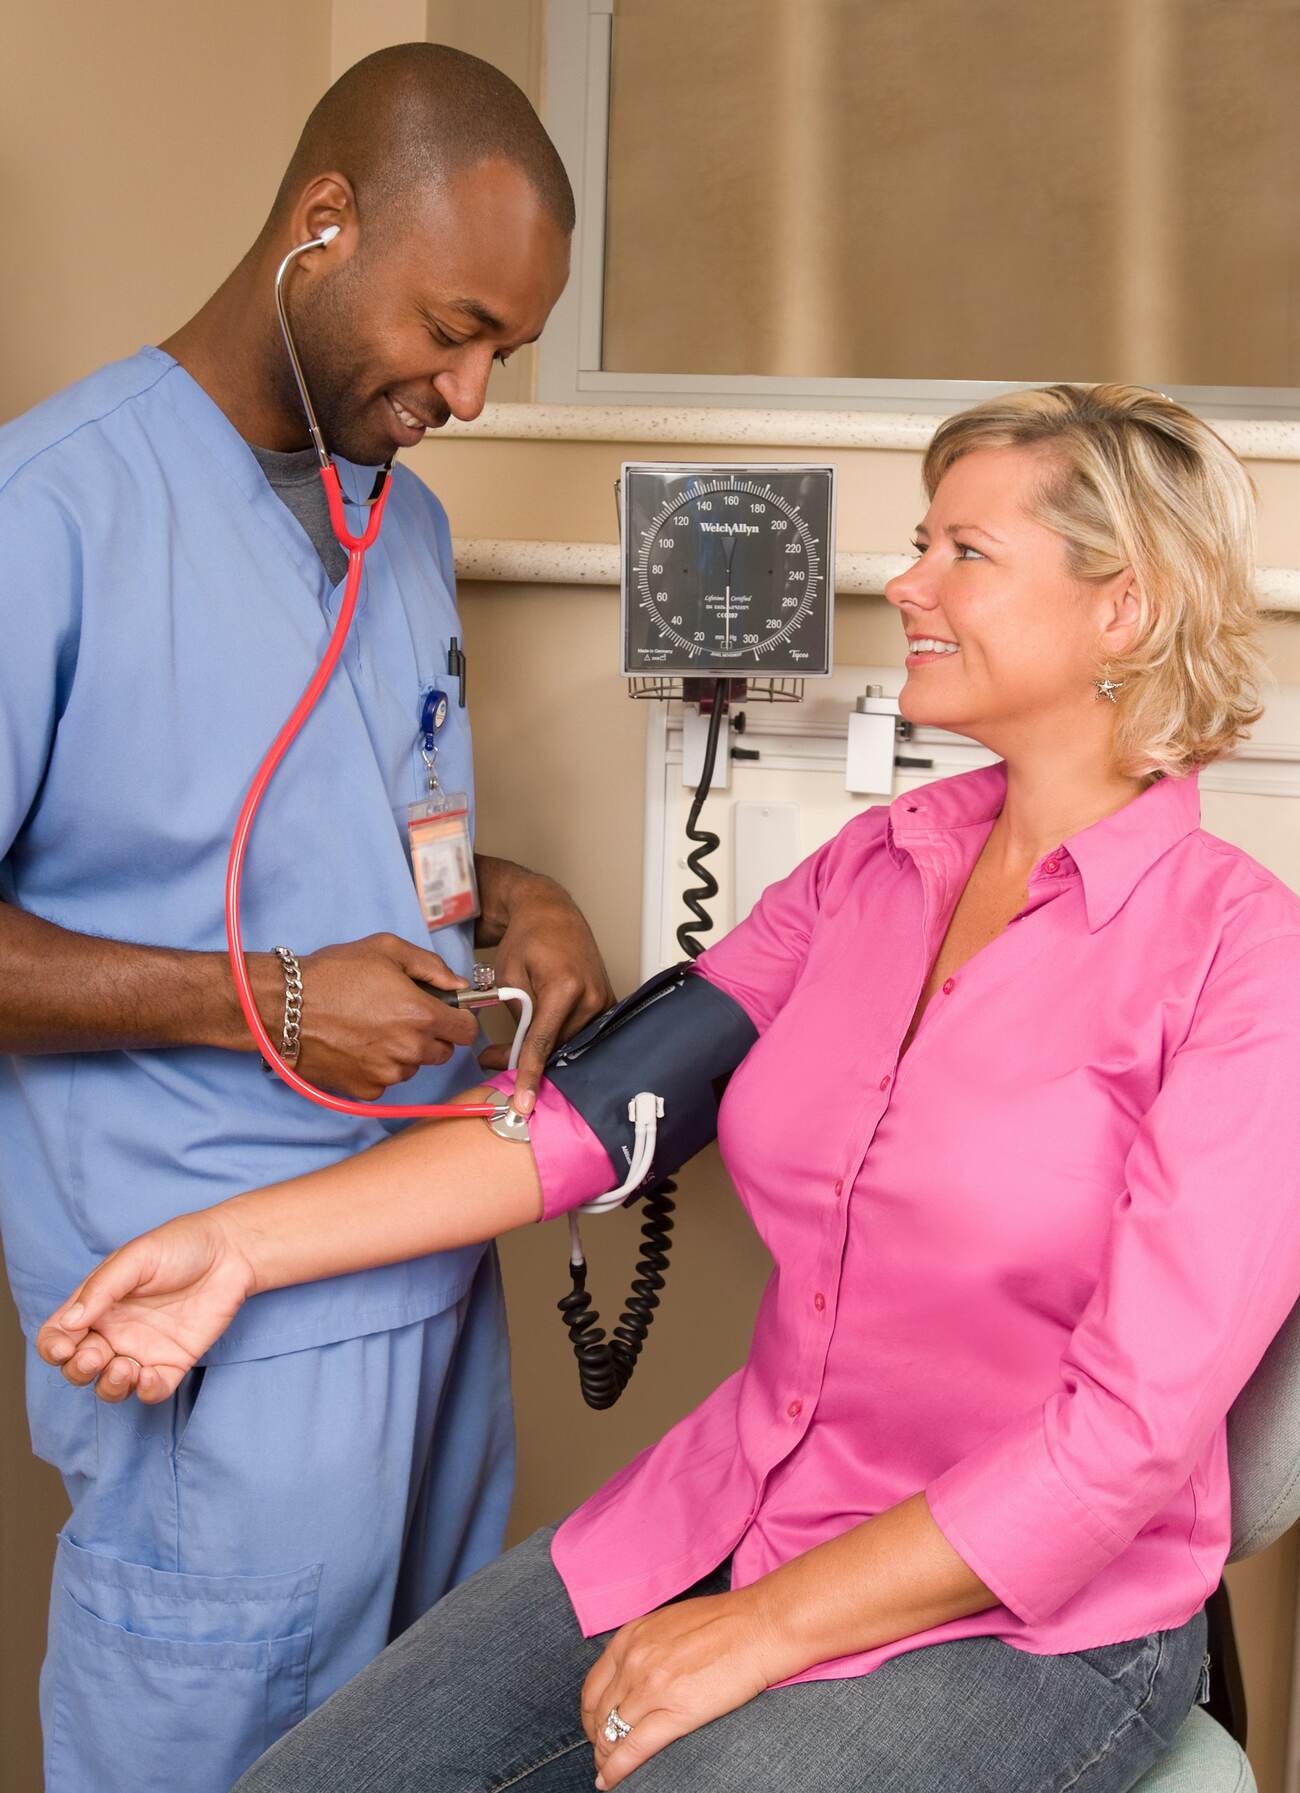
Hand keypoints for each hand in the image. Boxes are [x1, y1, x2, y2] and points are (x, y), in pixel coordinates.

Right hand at [35, 1209, 257, 1403]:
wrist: (231, 1252)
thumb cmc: (180, 1246)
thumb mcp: (136, 1258)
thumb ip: (101, 1289)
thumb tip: (69, 1323)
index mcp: (96, 1305)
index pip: (58, 1336)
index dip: (53, 1348)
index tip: (66, 1346)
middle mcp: (114, 1332)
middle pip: (78, 1367)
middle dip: (79, 1370)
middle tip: (97, 1356)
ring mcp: (143, 1350)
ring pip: (110, 1386)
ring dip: (109, 1386)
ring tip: (125, 1368)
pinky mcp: (173, 1362)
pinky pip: (151, 1391)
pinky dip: (145, 1392)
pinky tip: (150, 1375)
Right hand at [254, 933, 480, 1098]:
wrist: (284, 1006)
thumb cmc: (333, 973)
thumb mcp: (387, 950)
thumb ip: (432, 967)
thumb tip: (459, 985)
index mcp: (422, 1016)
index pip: (468, 1031)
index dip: (459, 1019)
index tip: (446, 1012)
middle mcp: (409, 1050)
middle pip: (442, 1052)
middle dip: (430, 1035)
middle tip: (401, 1015)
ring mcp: (387, 1074)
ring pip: (413, 1067)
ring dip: (403, 1053)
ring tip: (372, 1028)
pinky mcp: (364, 1090)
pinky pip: (386, 1082)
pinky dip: (378, 1068)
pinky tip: (357, 1046)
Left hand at [476, 877, 615, 1108]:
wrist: (552, 912)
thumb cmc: (527, 939)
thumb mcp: (508, 976)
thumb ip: (517, 1017)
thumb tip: (517, 1054)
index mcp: (564, 987)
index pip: (543, 1042)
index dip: (530, 1075)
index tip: (522, 1103)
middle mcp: (591, 996)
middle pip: (558, 1047)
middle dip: (526, 1059)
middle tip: (492, 1059)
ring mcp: (602, 1000)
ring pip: (569, 1043)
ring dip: (543, 1048)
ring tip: (510, 1044)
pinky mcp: (606, 1002)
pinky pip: (582, 1033)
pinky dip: (560, 1038)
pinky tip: (540, 1036)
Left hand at [580, 1588, 778, 1787]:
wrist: (760, 1627)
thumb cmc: (724, 1623)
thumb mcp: (667, 1624)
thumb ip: (644, 1647)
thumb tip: (632, 1675)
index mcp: (630, 1637)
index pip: (593, 1687)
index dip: (590, 1715)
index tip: (596, 1728)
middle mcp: (633, 1661)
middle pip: (598, 1713)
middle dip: (597, 1738)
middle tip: (604, 1752)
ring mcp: (651, 1687)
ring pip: (611, 1734)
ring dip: (605, 1757)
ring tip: (607, 1770)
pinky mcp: (674, 1712)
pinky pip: (633, 1749)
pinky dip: (616, 1770)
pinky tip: (610, 1781)